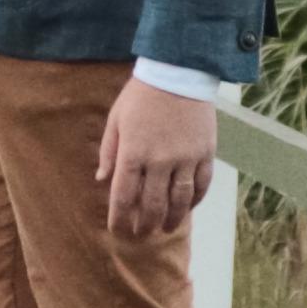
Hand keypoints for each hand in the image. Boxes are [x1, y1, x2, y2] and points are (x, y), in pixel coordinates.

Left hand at [95, 79, 215, 237]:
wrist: (177, 72)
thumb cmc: (141, 95)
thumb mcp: (116, 118)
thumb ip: (109, 151)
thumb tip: (101, 180)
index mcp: (133, 151)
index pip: (124, 196)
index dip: (120, 218)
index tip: (118, 231)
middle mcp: (159, 160)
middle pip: (153, 205)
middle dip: (145, 224)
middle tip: (141, 234)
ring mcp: (185, 159)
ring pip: (179, 202)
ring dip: (171, 220)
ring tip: (165, 229)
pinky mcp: (205, 154)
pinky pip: (201, 186)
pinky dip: (194, 202)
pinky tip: (186, 208)